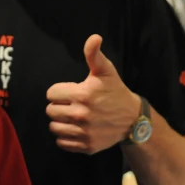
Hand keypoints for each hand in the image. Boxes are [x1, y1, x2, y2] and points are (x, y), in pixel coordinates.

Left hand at [46, 34, 140, 154]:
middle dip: (58, 106)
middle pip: (50, 111)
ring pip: (54, 127)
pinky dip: (65, 137)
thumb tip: (94, 37)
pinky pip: (62, 143)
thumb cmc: (115, 92)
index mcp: (82, 95)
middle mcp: (81, 115)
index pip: (50, 94)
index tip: (70, 92)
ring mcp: (84, 132)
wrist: (133, 120)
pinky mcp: (87, 146)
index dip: (59, 91)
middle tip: (71, 104)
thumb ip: (94, 54)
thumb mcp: (105, 71)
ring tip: (71, 116)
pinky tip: (75, 129)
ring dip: (60, 122)